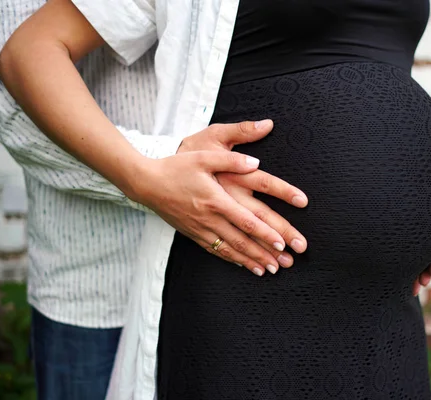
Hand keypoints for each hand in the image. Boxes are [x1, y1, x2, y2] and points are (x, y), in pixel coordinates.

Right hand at [131, 120, 307, 276]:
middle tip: (283, 264)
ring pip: (229, 250)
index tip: (281, 243)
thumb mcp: (204, 156)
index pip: (245, 220)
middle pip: (241, 240)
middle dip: (264, 253)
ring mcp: (200, 229)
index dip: (264, 233)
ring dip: (250, 261)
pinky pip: (215, 250)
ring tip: (269, 269)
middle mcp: (209, 218)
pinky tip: (243, 265)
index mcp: (216, 199)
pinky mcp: (192, 234)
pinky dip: (231, 259)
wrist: (147, 183)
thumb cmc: (176, 167)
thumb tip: (256, 162)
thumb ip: (231, 159)